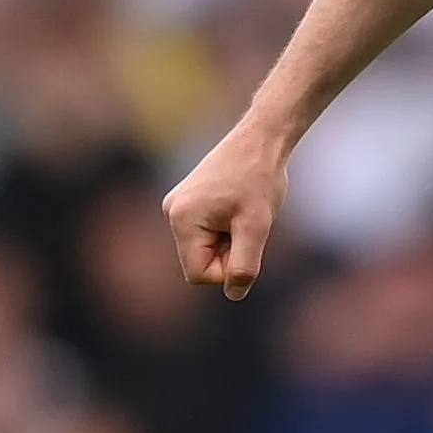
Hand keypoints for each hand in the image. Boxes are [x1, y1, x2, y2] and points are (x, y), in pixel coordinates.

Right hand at [161, 123, 288, 300]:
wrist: (261, 139)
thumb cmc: (260, 178)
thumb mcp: (256, 226)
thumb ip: (244, 264)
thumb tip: (234, 294)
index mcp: (182, 220)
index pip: (199, 274)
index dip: (228, 268)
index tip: (249, 240)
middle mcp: (172, 213)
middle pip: (200, 261)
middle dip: (228, 251)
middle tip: (249, 222)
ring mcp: (177, 206)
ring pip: (205, 248)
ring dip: (229, 239)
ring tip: (244, 210)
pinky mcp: (188, 201)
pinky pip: (206, 232)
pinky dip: (226, 227)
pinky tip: (239, 204)